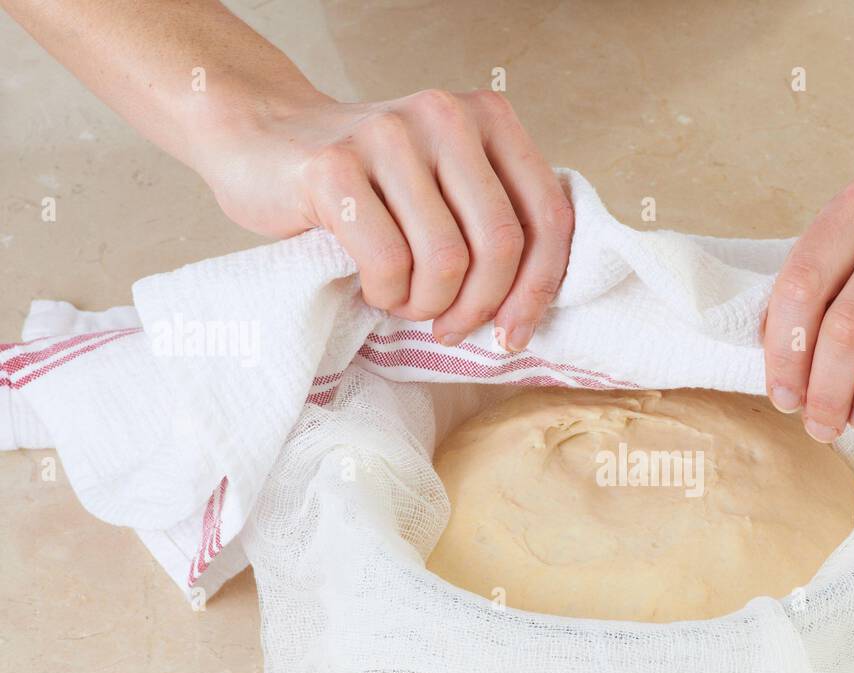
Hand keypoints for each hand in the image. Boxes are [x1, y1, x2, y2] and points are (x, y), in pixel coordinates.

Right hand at [197, 89, 573, 350]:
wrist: (262, 141)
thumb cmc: (369, 186)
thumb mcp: (448, 187)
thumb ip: (496, 219)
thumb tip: (536, 307)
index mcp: (489, 118)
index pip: (548, 216)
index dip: (540, 288)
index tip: (515, 333)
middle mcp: (445, 116)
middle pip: (501, 244)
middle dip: (480, 307)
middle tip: (450, 328)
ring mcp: (388, 136)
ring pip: (447, 260)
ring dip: (427, 305)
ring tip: (405, 302)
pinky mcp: (334, 166)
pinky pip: (388, 263)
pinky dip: (387, 295)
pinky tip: (375, 289)